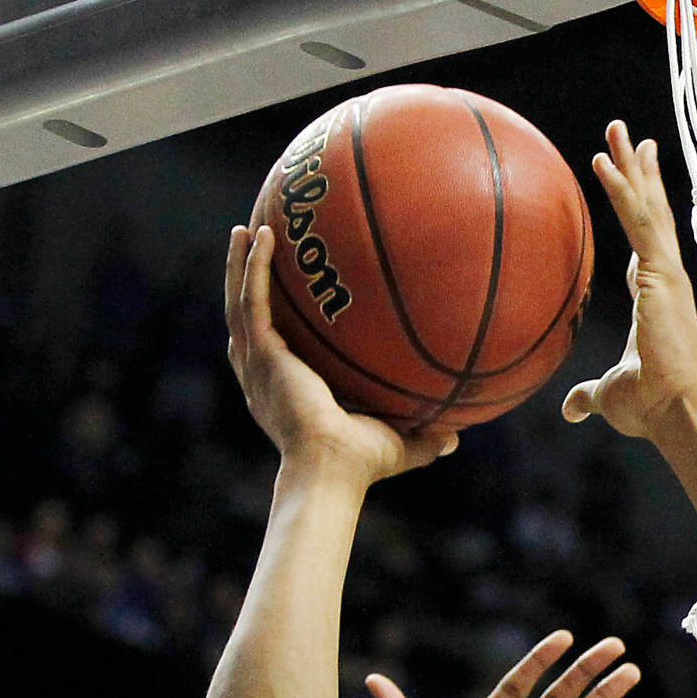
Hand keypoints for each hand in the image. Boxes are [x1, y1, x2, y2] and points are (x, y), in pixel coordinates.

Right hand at [224, 224, 456, 482]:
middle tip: (253, 245)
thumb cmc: (360, 466)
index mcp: (284, 394)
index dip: (266, 327)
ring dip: (240, 263)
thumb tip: (456, 438)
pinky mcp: (263, 354)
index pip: (268, 353)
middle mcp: (263, 377)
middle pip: (245, 318)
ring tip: (246, 228)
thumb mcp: (397, 444)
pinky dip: (255, 266)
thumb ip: (423, 438)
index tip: (276, 299)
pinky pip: (252, 300)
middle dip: (244, 281)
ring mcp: (258, 364)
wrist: (332, 469)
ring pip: (240, 302)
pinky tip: (264, 234)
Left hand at [561, 121, 696, 445]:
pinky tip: (603, 164)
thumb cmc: (650, 407)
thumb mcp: (609, 395)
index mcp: (657, 296)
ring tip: (616, 130)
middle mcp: (667, 277)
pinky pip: (638, 222)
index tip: (635, 177)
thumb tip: (571, 408)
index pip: (647, 240)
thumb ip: (588, 394)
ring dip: (630, 166)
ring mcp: (667, 273)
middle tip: (625, 134)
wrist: (675, 412)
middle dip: (639, 170)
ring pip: (647, 207)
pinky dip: (621, 190)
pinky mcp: (661, 274)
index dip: (641, 206)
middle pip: (652, 211)